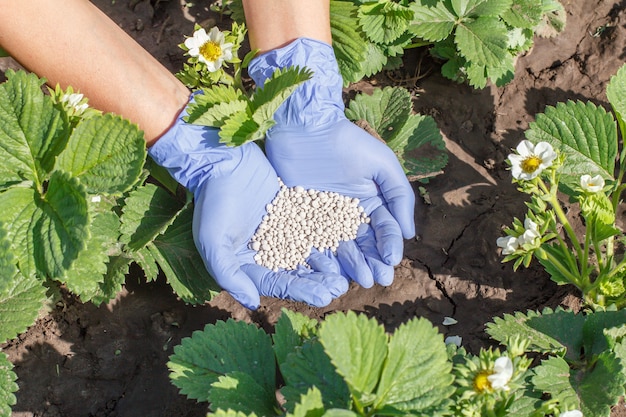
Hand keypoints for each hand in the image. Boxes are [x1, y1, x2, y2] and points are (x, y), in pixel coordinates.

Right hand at [148, 98, 348, 308]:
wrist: (222, 161)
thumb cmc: (212, 201)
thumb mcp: (213, 241)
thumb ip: (229, 274)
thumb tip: (252, 303)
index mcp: (248, 263)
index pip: (277, 283)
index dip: (301, 291)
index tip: (323, 298)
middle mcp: (267, 251)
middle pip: (297, 272)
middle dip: (318, 282)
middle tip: (340, 288)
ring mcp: (282, 231)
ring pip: (308, 252)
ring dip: (327, 264)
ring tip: (345, 272)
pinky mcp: (293, 211)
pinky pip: (313, 227)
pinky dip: (327, 237)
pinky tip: (344, 243)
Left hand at [265, 119, 415, 287]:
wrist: (305, 129)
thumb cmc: (346, 142)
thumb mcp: (381, 163)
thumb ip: (398, 195)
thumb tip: (408, 233)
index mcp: (372, 203)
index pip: (385, 230)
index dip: (390, 246)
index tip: (392, 260)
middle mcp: (350, 216)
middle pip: (365, 245)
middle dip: (374, 263)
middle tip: (379, 279)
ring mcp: (326, 220)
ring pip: (342, 249)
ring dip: (353, 265)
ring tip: (360, 279)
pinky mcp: (302, 220)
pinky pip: (314, 243)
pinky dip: (324, 258)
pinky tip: (331, 271)